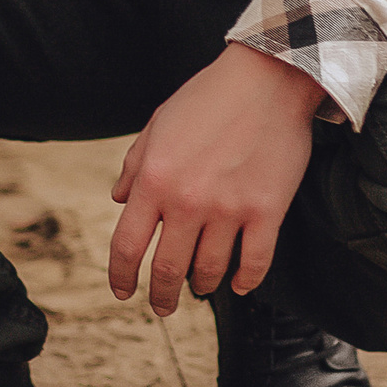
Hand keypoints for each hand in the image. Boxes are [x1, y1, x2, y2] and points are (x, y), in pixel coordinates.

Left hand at [107, 44, 324, 314]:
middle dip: (162, 295)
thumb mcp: (158, 124)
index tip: (123, 292)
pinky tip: (239, 285)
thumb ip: (134, 165)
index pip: (128, 245)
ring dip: (202, 286)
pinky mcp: (267, 211)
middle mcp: (187, 201)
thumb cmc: (208, 98)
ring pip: (210, 269)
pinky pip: (254, 262)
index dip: (122, 276)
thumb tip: (118, 200)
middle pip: (168, 268)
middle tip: (163, 307)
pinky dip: (246, 280)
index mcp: (154, 180)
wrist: (267, 79)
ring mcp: (229, 209)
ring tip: (200, 288)